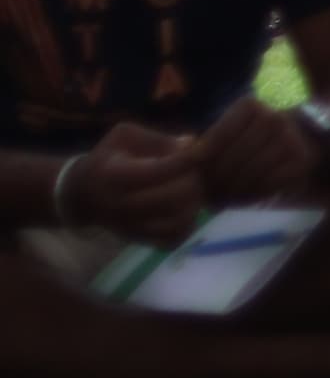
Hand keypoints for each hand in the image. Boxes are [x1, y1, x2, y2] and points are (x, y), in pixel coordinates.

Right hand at [59, 120, 205, 243]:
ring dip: (194, 200)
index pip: (156, 171)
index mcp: (113, 176)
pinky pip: (173, 238)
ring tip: (191, 185)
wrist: (81, 195)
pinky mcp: (140, 240)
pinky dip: (188, 223)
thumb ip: (157, 140)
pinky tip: (186, 206)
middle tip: (194, 168)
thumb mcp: (124, 137)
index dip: (185, 160)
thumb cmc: (108, 158)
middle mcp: (119, 206)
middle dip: (192, 179)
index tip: (199, 148)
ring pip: (176, 220)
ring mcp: (129, 227)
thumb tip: (190, 144)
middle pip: (172, 197)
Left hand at [192, 93, 321, 204]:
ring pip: (250, 174)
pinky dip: (252, 195)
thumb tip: (185, 158)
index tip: (196, 176)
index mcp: (250, 106)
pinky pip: (268, 184)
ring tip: (222, 198)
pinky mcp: (301, 161)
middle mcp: (273, 118)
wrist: (300, 136)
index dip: (202, 163)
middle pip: (233, 159)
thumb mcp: (229, 129)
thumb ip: (207, 142)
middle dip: (216, 181)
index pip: (217, 140)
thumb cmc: (250, 136)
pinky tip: (243, 196)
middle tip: (207, 194)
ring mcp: (291, 139)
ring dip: (232, 191)